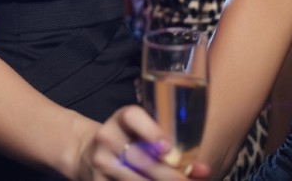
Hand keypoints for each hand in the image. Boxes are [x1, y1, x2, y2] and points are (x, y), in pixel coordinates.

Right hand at [74, 105, 210, 180]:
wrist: (88, 153)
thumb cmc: (128, 142)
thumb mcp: (140, 133)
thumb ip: (166, 144)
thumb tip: (203, 170)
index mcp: (121, 118)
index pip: (133, 117)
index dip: (151, 131)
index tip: (168, 147)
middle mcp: (107, 137)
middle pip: (141, 158)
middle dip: (169, 174)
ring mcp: (100, 162)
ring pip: (135, 179)